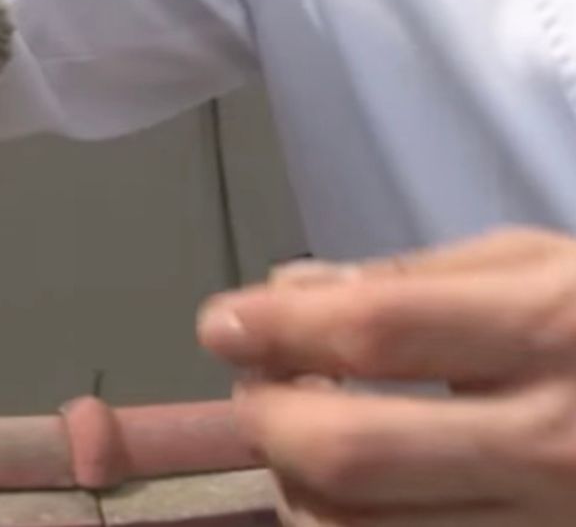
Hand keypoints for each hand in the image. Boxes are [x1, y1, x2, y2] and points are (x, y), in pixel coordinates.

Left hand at [197, 227, 575, 525]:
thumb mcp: (542, 263)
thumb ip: (413, 278)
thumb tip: (287, 291)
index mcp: (552, 332)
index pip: (377, 332)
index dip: (277, 328)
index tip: (220, 322)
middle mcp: (555, 442)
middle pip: (353, 454)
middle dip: (270, 421)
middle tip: (253, 390)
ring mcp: (553, 525)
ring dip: (299, 491)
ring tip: (296, 445)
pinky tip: (348, 498)